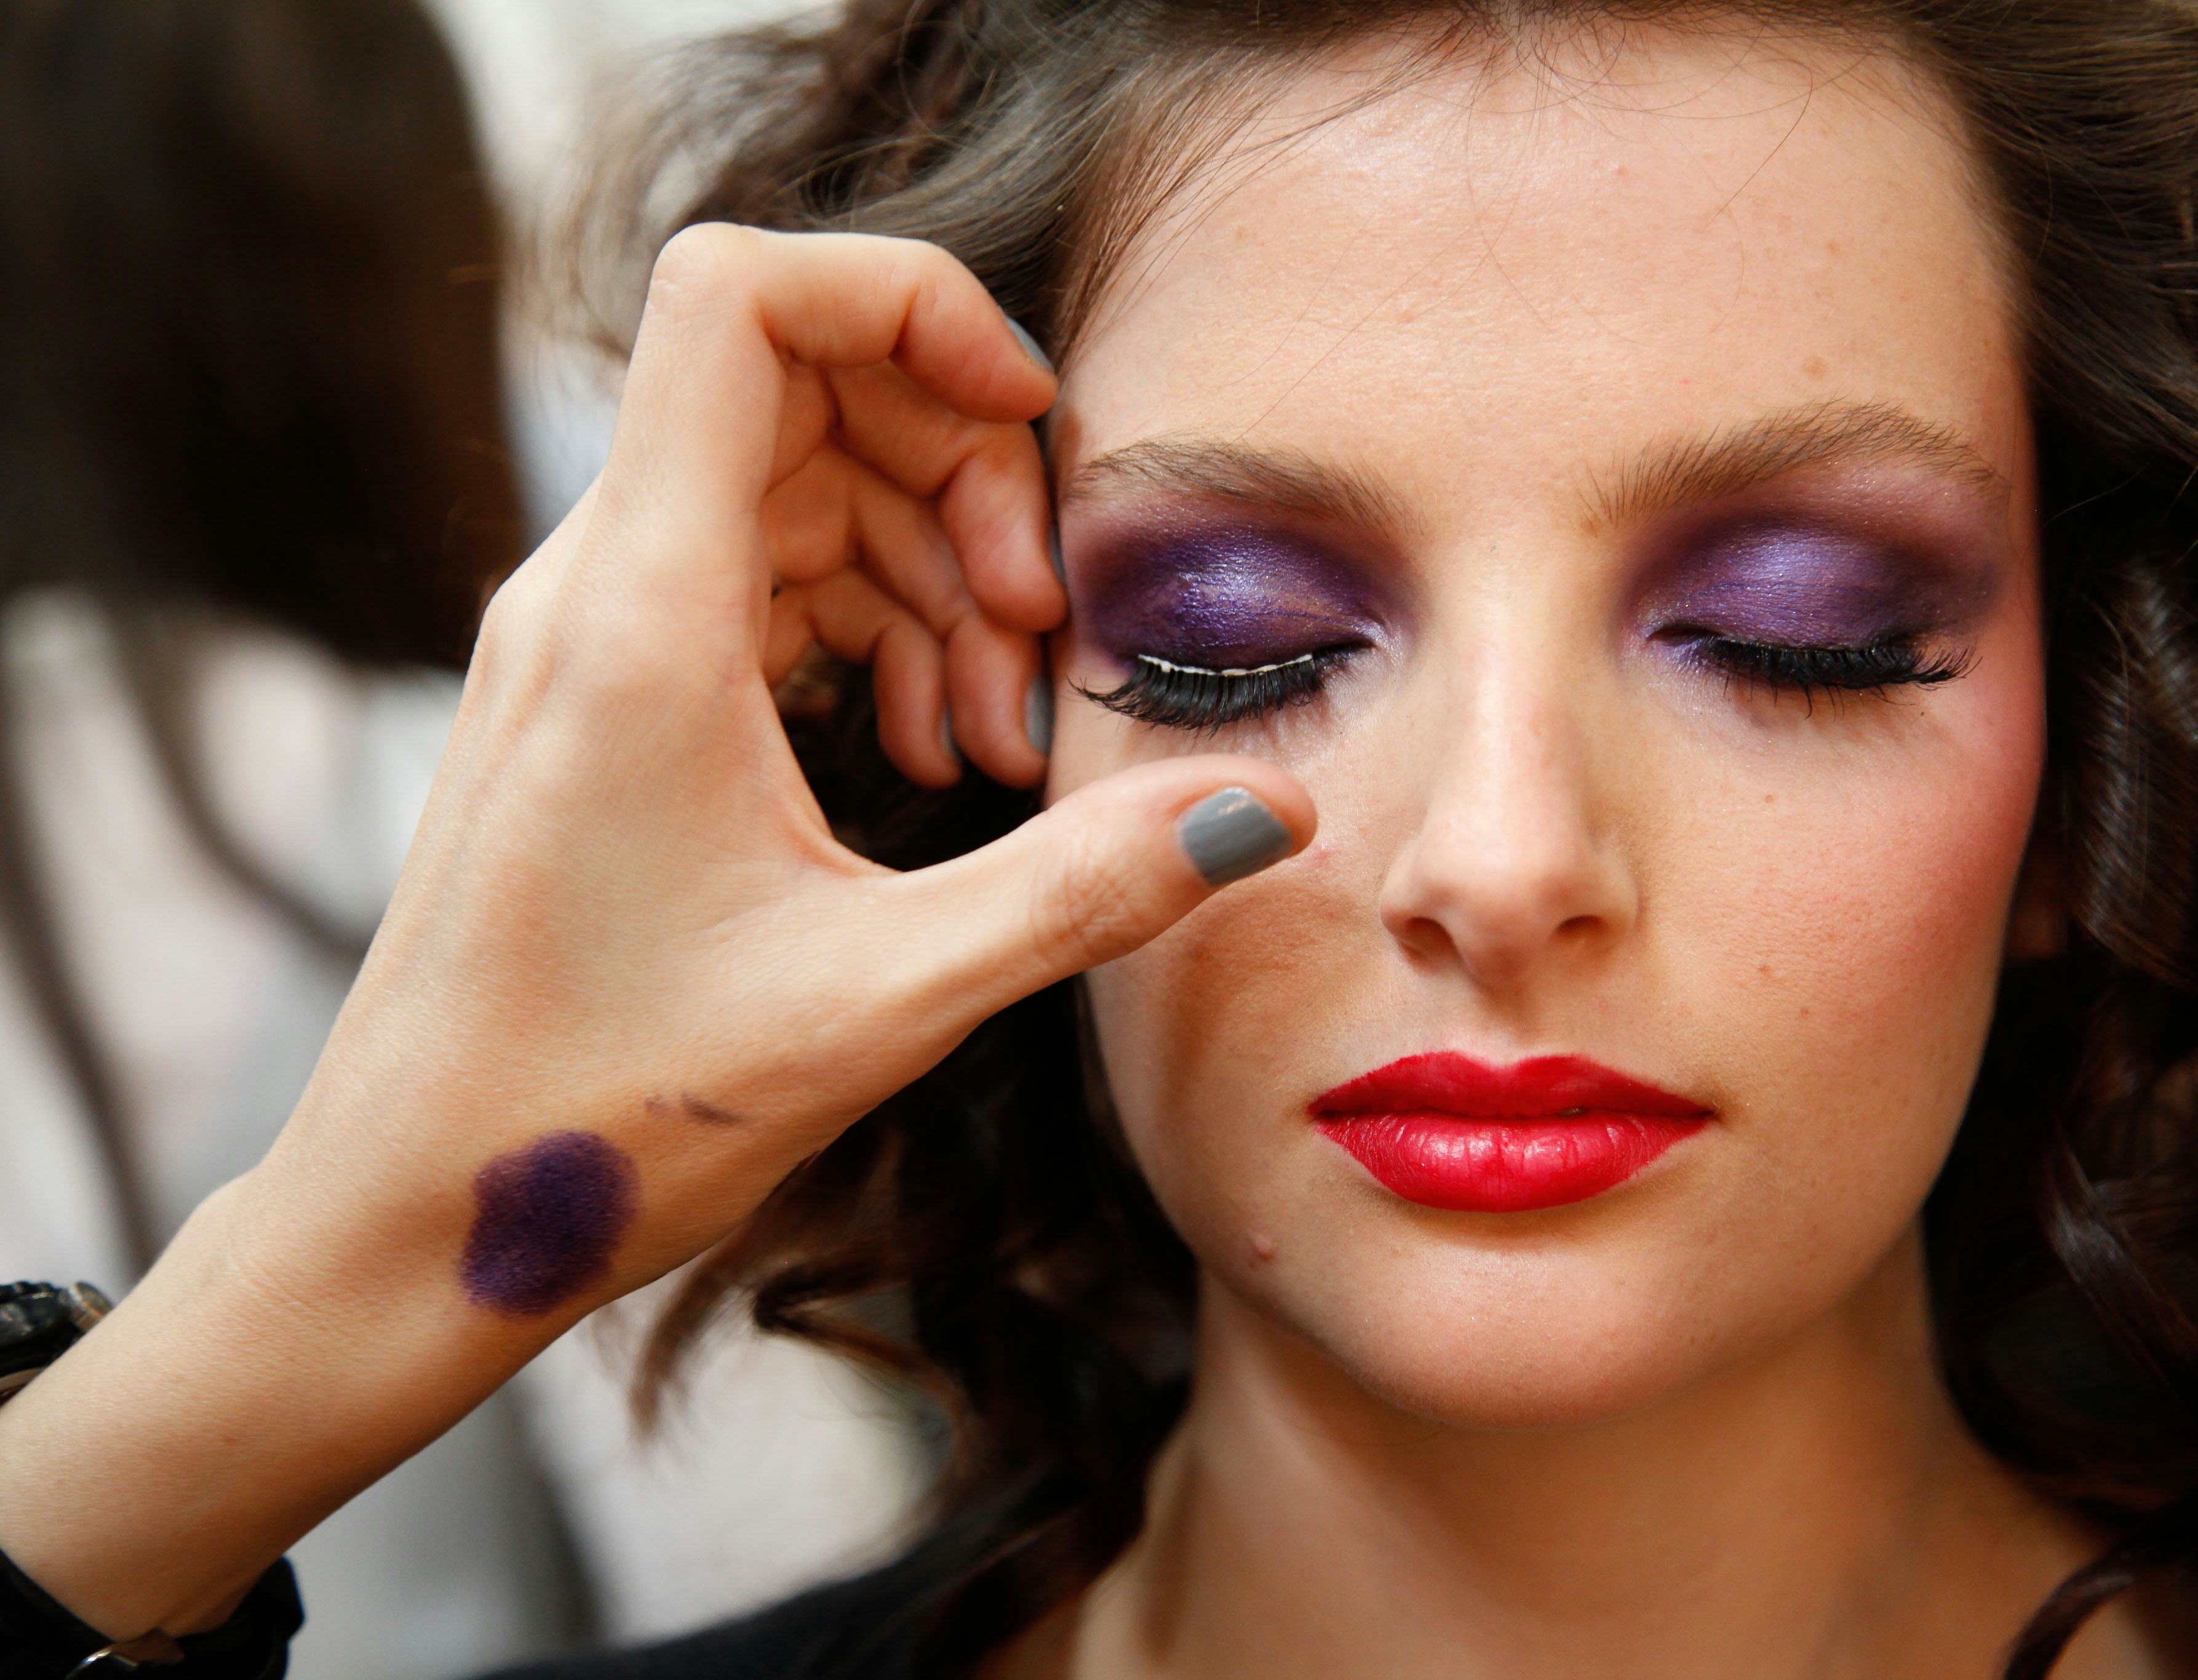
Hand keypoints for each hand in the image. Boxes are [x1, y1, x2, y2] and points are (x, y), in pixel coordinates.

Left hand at [0, 226, 1311, 1637]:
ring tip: (992, 738)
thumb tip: (1265, 812)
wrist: (411, 1208)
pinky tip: (925, 756)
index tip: (1028, 424)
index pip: (741, 294)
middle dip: (960, 479)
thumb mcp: (881, 999)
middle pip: (803, 386)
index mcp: (642, 610)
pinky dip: (868, 630)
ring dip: (928, 572)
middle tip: (1037, 641)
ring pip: (793, 487)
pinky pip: (760, 581)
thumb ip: (1081, 887)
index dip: (907, 302)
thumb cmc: (602, 1112)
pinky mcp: (603, 694)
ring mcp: (591, 634)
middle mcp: (598, 585)